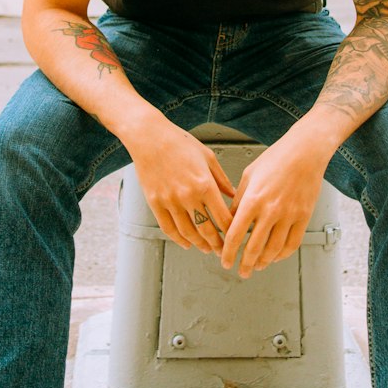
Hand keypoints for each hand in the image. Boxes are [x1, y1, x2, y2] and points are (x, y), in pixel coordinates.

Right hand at [125, 113, 234, 253]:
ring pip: (188, 233)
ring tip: (207, 248)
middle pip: (207, 230)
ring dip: (200, 244)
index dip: (231, 231)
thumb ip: (221, 179)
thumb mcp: (208, 157)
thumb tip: (233, 195)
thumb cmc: (179, 143)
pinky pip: (168, 228)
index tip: (236, 236)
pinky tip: (187, 243)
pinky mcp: (155, 203)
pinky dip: (179, 239)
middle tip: (224, 251)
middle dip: (218, 244)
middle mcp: (188, 196)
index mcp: (205, 184)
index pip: (222, 217)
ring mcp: (170, 201)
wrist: (150, 137)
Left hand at [220, 130, 330, 278]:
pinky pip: (292, 243)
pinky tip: (276, 257)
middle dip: (245, 264)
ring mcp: (289, 215)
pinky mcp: (304, 216)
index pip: (235, 235)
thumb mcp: (249, 175)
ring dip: (264, 262)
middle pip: (254, 248)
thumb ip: (239, 200)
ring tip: (257, 267)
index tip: (225, 261)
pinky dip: (283, 254)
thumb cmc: (276, 159)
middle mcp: (270, 210)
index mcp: (253, 200)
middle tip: (241, 272)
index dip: (228, 253)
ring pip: (274, 250)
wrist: (305, 152)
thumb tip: (231, 220)